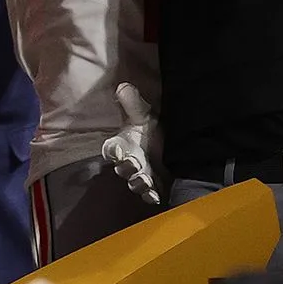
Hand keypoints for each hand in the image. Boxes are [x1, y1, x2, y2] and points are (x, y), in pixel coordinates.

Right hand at [101, 81, 161, 205]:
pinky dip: (151, 197)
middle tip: (134, 163)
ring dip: (138, 183)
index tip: (118, 149)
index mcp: (123, 144)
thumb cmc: (152, 130)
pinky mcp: (154, 187)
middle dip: (126, 167)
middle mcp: (129, 161)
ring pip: (134, 183)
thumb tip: (123, 86)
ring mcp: (141, 175)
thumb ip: (133, 102)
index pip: (111, 148)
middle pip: (122, 168)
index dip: (113, 150)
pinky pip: (149, 195)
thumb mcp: (145, 115)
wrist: (171, 145)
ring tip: (145, 180)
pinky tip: (156, 197)